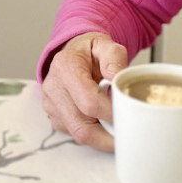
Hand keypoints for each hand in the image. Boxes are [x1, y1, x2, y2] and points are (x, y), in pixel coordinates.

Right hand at [40, 32, 130, 151]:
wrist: (73, 54)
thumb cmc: (90, 52)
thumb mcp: (106, 45)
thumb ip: (115, 58)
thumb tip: (117, 79)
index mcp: (65, 67)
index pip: (89, 102)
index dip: (111, 114)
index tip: (130, 116)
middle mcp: (53, 88)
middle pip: (82, 126)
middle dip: (109, 135)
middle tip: (129, 133)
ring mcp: (51, 106)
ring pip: (79, 134)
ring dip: (102, 137)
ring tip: (119, 128)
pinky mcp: (54, 118)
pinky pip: (75, 134)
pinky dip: (94, 135)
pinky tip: (103, 124)